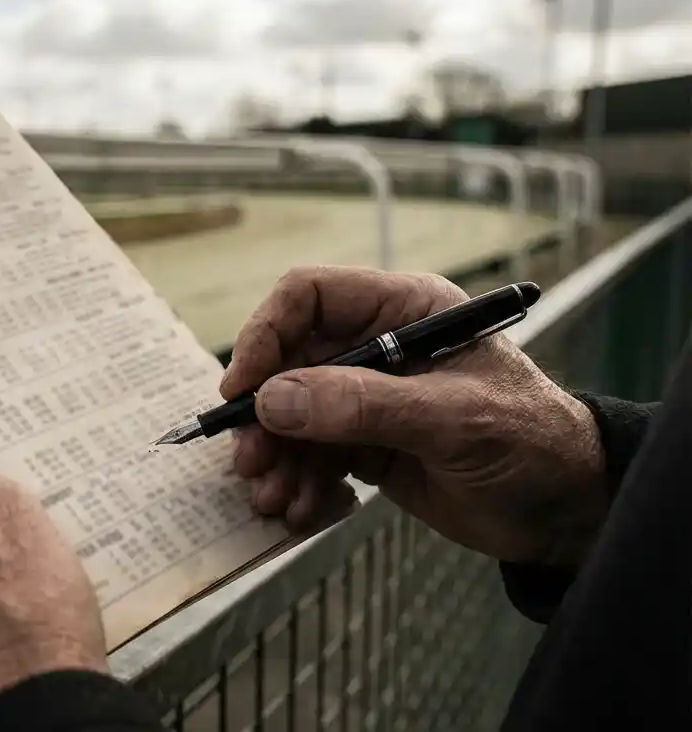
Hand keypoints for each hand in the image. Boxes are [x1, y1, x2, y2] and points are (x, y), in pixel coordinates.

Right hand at [221, 266, 607, 566]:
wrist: (567, 512)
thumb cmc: (530, 443)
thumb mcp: (451, 419)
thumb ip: (362, 406)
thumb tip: (273, 400)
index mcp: (403, 310)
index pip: (311, 297)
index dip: (266, 334)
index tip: (243, 389)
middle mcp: (376, 345)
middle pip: (287, 363)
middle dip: (264, 416)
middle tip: (252, 463)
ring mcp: (366, 397)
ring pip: (290, 415)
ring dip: (276, 457)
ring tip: (275, 500)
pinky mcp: (364, 444)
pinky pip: (308, 455)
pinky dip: (297, 482)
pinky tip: (300, 511)